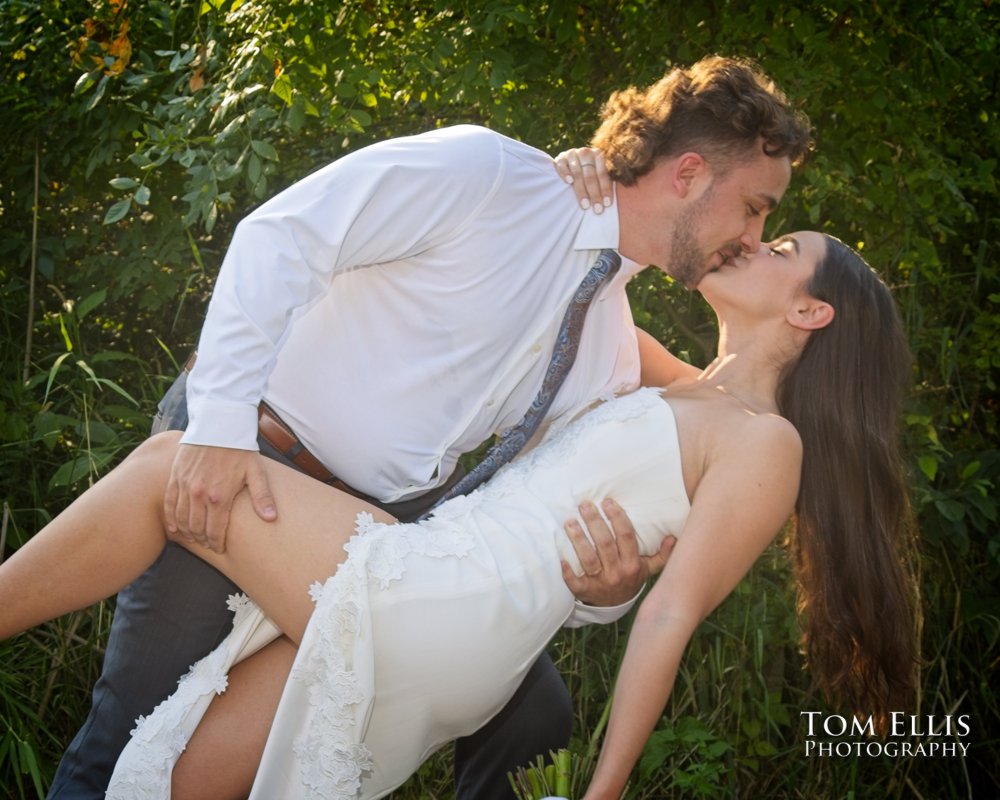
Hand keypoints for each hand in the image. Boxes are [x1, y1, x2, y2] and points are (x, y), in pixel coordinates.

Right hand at [163, 444, 276, 552]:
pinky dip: (170, 519)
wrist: (218, 425)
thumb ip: (262, 496)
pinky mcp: (174, 477)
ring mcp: (184, 486)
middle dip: (202, 541)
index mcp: (219, 496)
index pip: (214, 531)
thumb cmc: (240, 448)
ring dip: (186, 533)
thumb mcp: (256, 471)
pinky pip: (168, 504)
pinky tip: (174, 529)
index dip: (216, 544)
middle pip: (196, 528)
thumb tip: (272, 518)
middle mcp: (198, 494)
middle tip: (207, 545)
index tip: (219, 549)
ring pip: (181, 519)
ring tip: (193, 538)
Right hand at [553, 147, 613, 213]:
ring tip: (585, 205)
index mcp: (598, 155)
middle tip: (597, 209)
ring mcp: (572, 154)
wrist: (569, 163)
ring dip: (581, 190)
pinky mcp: (560, 157)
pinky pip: (562, 165)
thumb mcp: (597, 175)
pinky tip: (569, 182)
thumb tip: (610, 202)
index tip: (607, 204)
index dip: (605, 189)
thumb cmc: (587, 174)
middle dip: (594, 194)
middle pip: (590, 175)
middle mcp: (585, 153)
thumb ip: (603, 182)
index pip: (602, 174)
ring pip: (577, 173)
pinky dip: (565, 173)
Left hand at [560, 498, 674, 606]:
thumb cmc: (630, 579)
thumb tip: (673, 538)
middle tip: (585, 505)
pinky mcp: (584, 591)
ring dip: (578, 540)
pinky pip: (575, 582)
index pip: (626, 536)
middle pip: (605, 544)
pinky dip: (568, 571)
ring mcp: (599, 583)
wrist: (615, 607)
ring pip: (588, 559)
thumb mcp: (648, 568)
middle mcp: (616, 573)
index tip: (608, 502)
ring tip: (570, 522)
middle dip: (594, 523)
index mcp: (632, 564)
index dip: (617, 518)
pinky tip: (561, 558)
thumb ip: (662, 554)